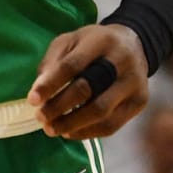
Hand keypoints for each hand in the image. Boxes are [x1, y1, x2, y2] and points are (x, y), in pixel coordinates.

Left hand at [27, 24, 148, 140]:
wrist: (133, 45)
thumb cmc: (94, 45)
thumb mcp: (71, 41)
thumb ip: (53, 62)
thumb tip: (38, 91)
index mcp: (101, 40)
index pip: (72, 65)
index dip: (50, 84)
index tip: (32, 100)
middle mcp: (122, 60)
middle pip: (88, 89)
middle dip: (59, 106)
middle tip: (40, 117)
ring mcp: (134, 82)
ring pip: (101, 111)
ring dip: (72, 124)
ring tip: (51, 128)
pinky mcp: (140, 101)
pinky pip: (112, 125)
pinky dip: (87, 132)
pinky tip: (70, 132)